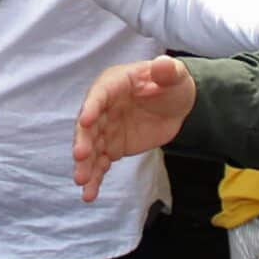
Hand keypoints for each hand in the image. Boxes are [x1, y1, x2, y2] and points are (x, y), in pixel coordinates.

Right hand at [73, 56, 197, 199]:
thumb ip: (167, 71)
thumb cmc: (172, 84)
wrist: (177, 106)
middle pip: (89, 125)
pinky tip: (90, 193)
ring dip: (85, 164)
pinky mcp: (112, 147)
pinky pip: (101, 163)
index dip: (92, 107)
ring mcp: (106, 129)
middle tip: (81, 156)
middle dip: (84, 141)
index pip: (99, 96)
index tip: (85, 121)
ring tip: (82, 182)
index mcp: (113, 84)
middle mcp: (103, 107)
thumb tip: (163, 64)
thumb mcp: (174, 75)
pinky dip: (96, 177)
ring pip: (91, 148)